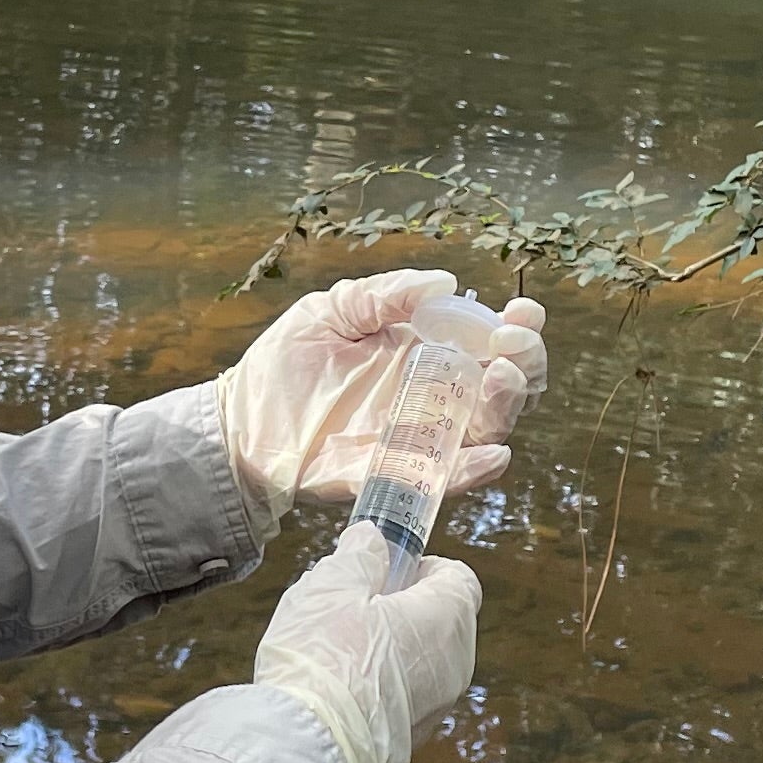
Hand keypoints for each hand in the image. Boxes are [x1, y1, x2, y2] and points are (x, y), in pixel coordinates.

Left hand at [214, 269, 551, 528]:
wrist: (239, 423)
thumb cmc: (285, 364)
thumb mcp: (333, 311)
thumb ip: (384, 296)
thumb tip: (445, 283)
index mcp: (428, 353)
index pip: (488, 342)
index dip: (518, 329)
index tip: (521, 313)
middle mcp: (434, 397)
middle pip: (502, 389)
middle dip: (523, 365)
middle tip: (510, 347)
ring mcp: (418, 439)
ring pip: (484, 431)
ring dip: (505, 408)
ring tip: (499, 380)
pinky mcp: (394, 475)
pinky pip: (443, 478)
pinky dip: (472, 470)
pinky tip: (491, 455)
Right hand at [252, 534, 480, 762]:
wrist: (312, 750)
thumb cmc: (325, 659)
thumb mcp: (332, 585)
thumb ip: (358, 556)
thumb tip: (371, 539)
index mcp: (447, 617)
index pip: (459, 578)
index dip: (424, 567)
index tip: (387, 568)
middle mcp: (456, 664)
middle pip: (439, 621)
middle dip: (399, 608)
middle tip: (349, 607)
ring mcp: (438, 708)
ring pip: (420, 664)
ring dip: (387, 651)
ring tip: (333, 651)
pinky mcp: (412, 742)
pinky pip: (404, 701)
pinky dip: (380, 691)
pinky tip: (335, 691)